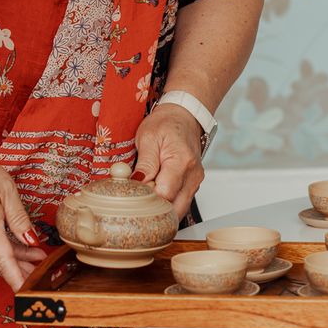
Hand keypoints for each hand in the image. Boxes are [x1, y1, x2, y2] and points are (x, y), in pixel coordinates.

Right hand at [0, 145, 46, 290]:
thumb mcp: (6, 189)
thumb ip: (19, 217)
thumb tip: (32, 239)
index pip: (3, 259)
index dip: (16, 277)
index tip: (27, 292)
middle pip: (1, 262)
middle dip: (22, 273)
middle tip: (42, 277)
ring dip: (17, 262)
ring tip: (38, 261)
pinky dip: (7, 252)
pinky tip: (23, 248)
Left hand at [133, 103, 204, 218]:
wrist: (184, 117)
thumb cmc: (166, 124)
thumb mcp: (148, 137)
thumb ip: (145, 163)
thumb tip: (137, 184)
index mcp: (182, 162)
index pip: (164, 194)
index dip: (146, 198)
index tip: (132, 192)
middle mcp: (193, 175)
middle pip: (174, 209)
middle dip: (153, 209)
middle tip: (137, 197)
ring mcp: (195, 182)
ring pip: (178, 209)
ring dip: (160, 208)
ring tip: (145, 194)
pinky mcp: (192, 185)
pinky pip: (180, 203)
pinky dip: (166, 203)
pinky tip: (154, 193)